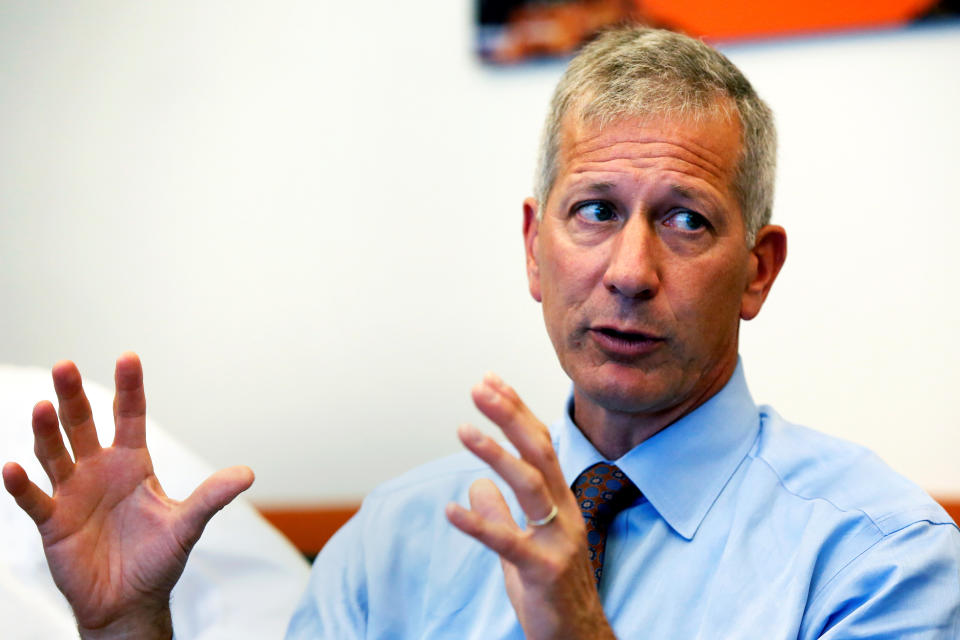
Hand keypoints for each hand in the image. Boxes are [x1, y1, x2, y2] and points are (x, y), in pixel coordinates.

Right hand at [2, 353, 253, 639]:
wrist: (129, 602)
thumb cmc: (157, 559)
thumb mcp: (187, 525)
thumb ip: (212, 497)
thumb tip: (248, 473)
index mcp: (132, 463)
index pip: (129, 416)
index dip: (129, 388)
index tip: (128, 357)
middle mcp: (99, 470)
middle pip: (83, 425)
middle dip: (74, 396)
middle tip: (66, 366)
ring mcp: (73, 494)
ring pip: (55, 454)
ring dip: (46, 431)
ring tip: (42, 406)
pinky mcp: (54, 523)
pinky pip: (34, 500)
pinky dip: (23, 485)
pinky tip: (14, 467)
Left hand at [445, 373, 615, 639]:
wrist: (578, 639)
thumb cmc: (550, 591)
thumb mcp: (522, 546)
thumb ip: (502, 513)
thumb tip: (474, 485)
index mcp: (559, 503)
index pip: (540, 445)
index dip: (516, 411)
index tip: (492, 381)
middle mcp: (564, 513)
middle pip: (539, 452)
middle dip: (509, 416)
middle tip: (480, 388)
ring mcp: (557, 541)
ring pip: (529, 486)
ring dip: (495, 454)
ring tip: (463, 429)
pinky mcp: (543, 571)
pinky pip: (509, 542)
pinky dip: (479, 524)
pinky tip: (451, 511)